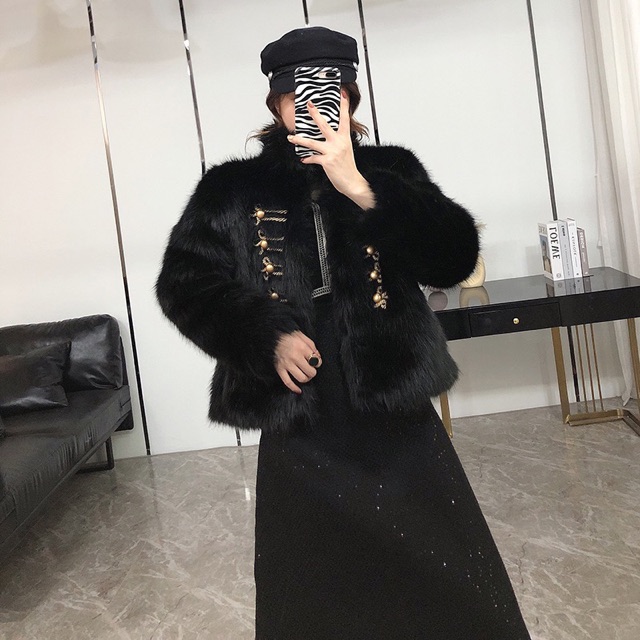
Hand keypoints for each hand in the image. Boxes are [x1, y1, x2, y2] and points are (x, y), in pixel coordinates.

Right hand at [274, 330, 321, 393]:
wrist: (273, 337)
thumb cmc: (289, 337)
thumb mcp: (303, 337)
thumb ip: (312, 347)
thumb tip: (317, 358)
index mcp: (301, 348)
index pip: (315, 361)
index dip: (318, 363)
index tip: (316, 362)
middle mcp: (294, 357)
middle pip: (310, 372)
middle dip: (313, 372)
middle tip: (311, 369)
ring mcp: (287, 365)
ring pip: (301, 378)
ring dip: (306, 379)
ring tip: (306, 375)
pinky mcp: (280, 369)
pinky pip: (287, 382)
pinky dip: (294, 388)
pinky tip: (298, 390)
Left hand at [287, 92, 375, 209]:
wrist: (352, 182)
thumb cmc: (347, 166)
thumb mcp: (345, 149)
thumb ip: (337, 140)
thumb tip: (327, 135)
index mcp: (345, 138)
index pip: (345, 118)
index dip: (344, 105)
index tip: (342, 93)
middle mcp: (339, 142)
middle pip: (324, 125)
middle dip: (315, 114)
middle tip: (309, 105)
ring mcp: (332, 151)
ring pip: (312, 142)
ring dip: (299, 140)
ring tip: (291, 138)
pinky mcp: (327, 161)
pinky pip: (313, 158)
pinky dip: (307, 158)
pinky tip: (303, 159)